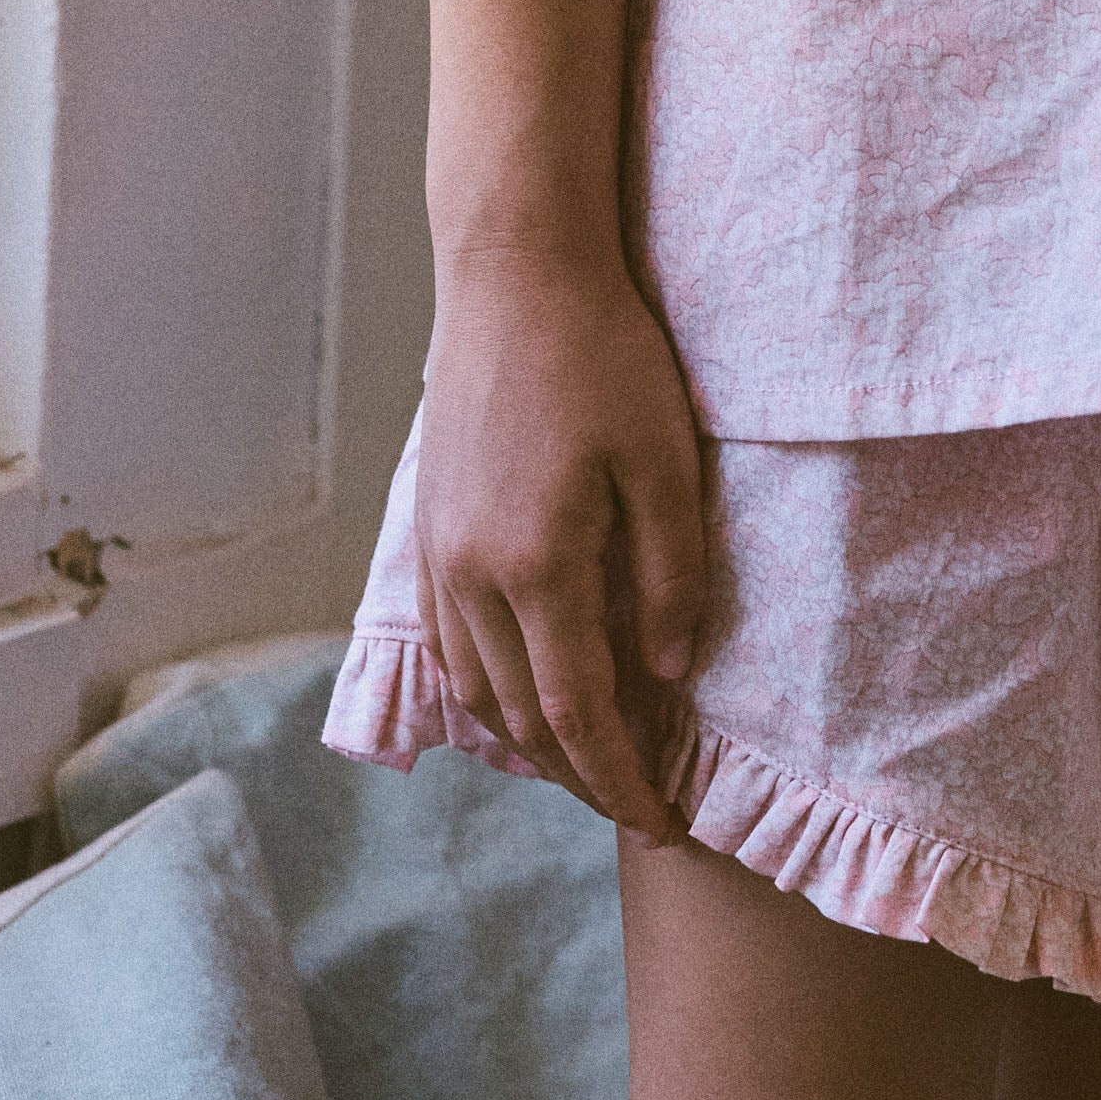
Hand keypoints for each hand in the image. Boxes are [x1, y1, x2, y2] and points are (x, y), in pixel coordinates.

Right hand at [415, 239, 713, 839]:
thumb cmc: (603, 357)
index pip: (580, 715)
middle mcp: (472, 576)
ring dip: (532, 743)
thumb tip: (670, 676)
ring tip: (592, 763)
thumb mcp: (666, 463)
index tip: (663, 824)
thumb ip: (672, 577)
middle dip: (583, 778)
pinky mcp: (428, 531)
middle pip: (522, 720)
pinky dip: (485, 693)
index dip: (622, 782)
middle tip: (640, 809)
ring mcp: (439, 555)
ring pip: (475, 690)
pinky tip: (522, 698)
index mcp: (536, 567)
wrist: (513, 275)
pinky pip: (447, 644)